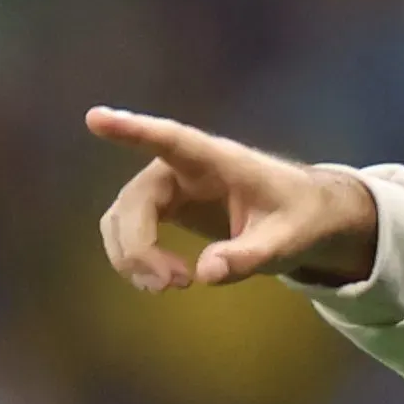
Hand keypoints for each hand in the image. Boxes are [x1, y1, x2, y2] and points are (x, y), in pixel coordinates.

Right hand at [87, 107, 378, 290]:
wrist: (307, 217)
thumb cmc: (301, 216)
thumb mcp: (288, 240)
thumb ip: (252, 256)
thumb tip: (205, 273)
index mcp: (218, 160)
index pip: (171, 140)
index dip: (134, 129)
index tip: (96, 118)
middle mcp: (183, 167)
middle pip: (136, 199)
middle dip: (139, 246)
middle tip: (172, 285)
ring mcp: (169, 186)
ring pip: (123, 217)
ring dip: (133, 256)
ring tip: (172, 286)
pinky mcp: (165, 206)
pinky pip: (130, 229)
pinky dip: (136, 258)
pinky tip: (164, 281)